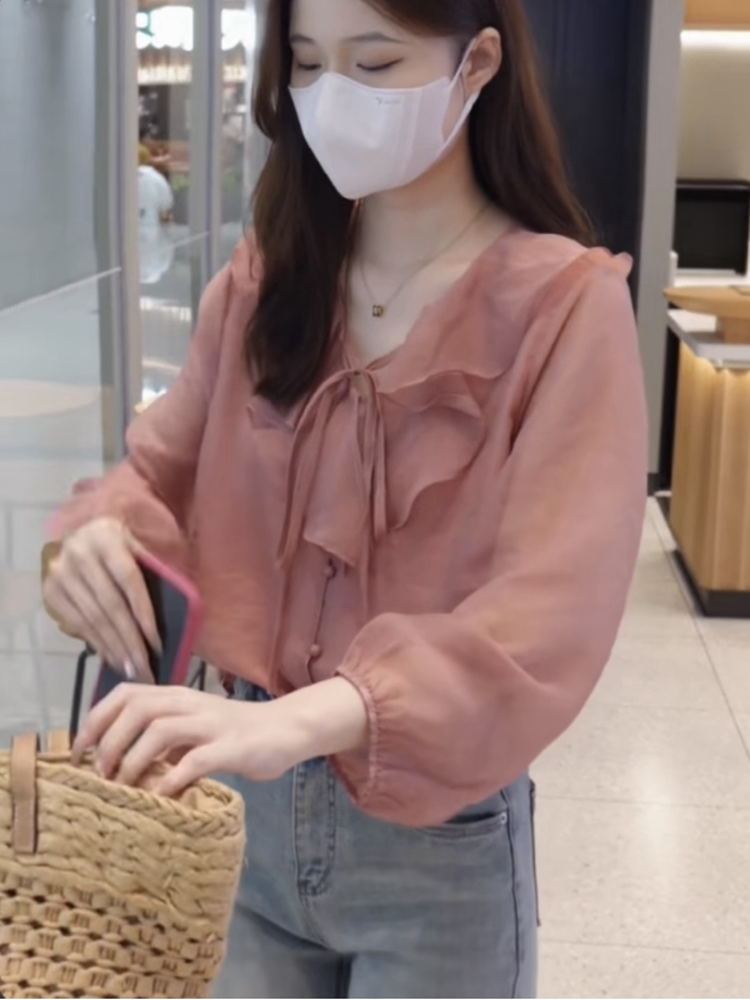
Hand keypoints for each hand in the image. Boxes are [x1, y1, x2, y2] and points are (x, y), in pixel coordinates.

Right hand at [43, 518, 160, 680]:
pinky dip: (97, 644)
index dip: (143, 613)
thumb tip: (177, 613)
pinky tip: (112, 658)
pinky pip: (77, 624)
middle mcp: (78, 553)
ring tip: (131, 670)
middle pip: (110, 605)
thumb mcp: (138, 544)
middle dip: (130, 640)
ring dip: (114, 648)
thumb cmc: (121, 543)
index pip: (128, 580)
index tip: (157, 643)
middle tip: (145, 668)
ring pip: (93, 618)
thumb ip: (153, 569)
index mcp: (106, 537)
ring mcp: (60, 573)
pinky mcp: (50, 590)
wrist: (81, 532)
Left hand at [73, 677, 369, 797]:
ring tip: (124, 787)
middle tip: (100, 774)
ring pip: (159, 730)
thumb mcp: (194, 725)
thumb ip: (162, 735)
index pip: (125, 694)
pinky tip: (159, 800)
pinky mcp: (230, 747)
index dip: (96, 720)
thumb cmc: (236, 732)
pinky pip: (192, 763)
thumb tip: (119, 761)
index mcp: (177, 696)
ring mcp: (211, 724)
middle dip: (110, 741)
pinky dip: (169, 782)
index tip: (81, 752)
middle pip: (136, 709)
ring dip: (133, 760)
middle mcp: (190, 703)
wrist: (287, 729)